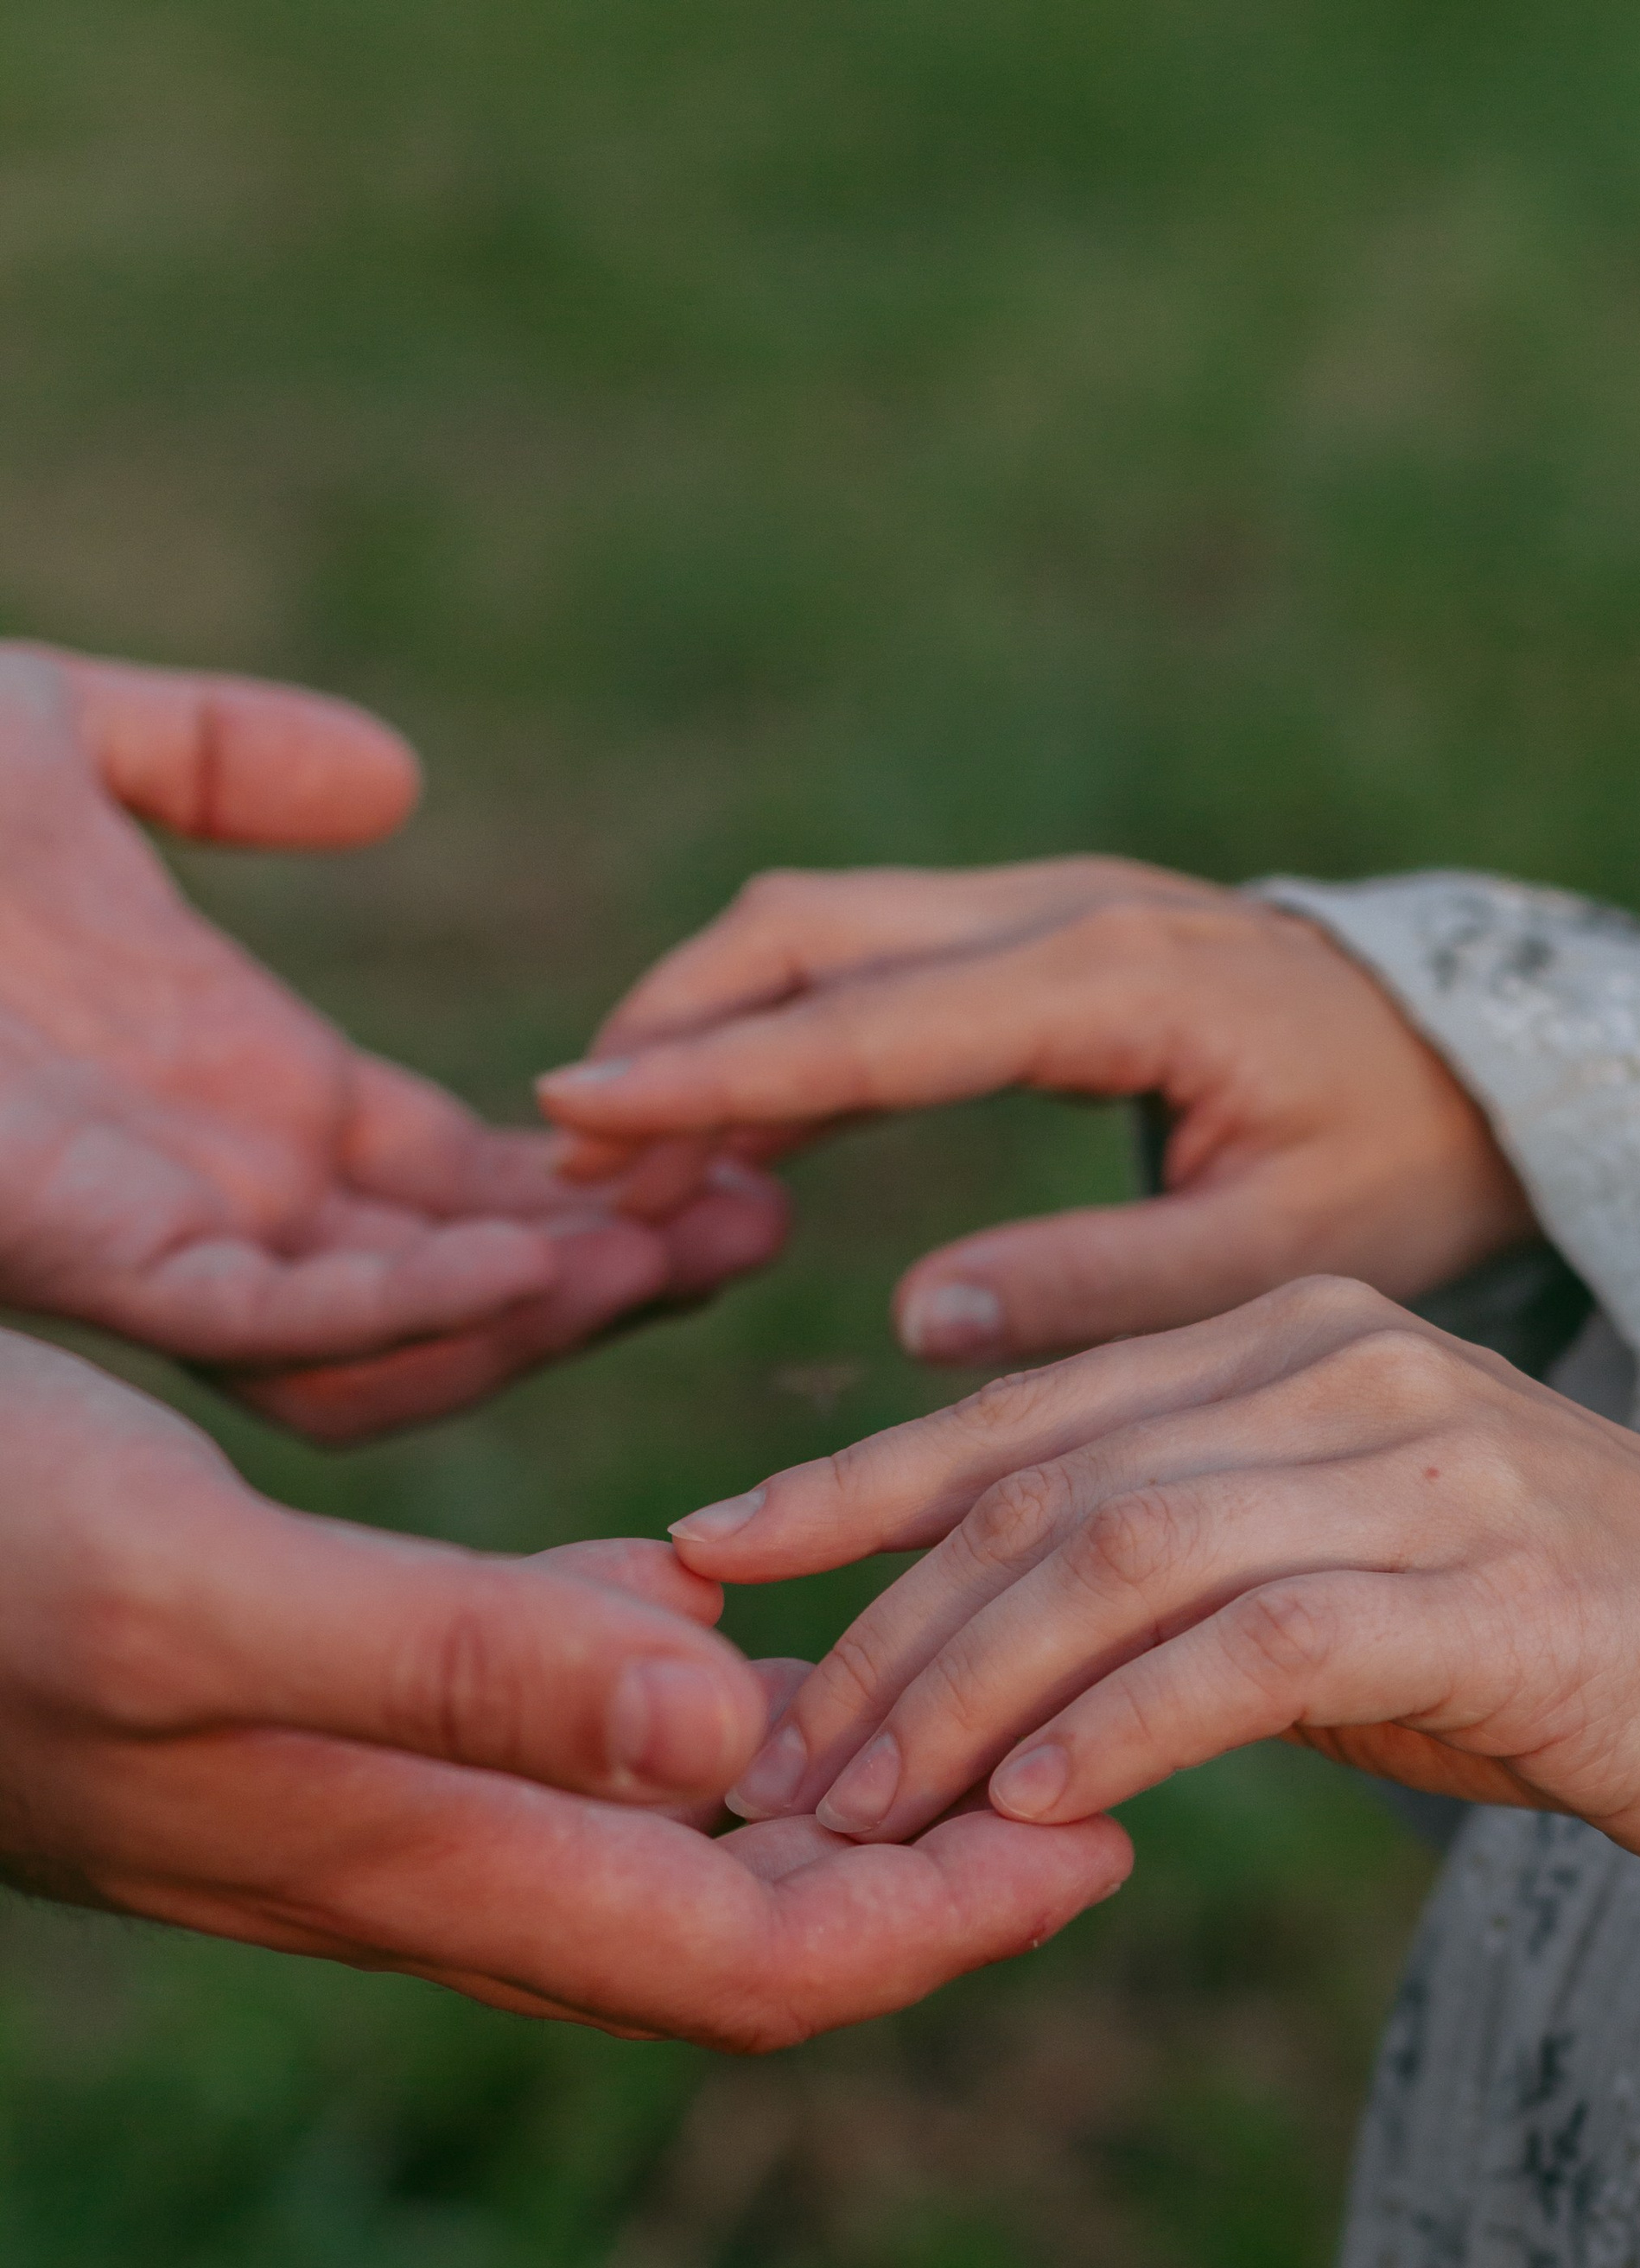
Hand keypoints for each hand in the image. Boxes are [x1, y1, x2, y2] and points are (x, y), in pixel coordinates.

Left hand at [0, 645, 788, 1440]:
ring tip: (687, 1237)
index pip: (458, 1183)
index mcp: (233, 1107)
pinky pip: (271, 1331)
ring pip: (390, 1347)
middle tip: (767, 1207)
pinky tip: (524, 1253)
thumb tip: (387, 778)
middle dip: (617, 1263)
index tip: (737, 1130)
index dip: (598, 1172)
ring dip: (542, 1307)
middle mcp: (216, 1206)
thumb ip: (223, 757)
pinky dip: (404, 1304)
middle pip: (459, 1293)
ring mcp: (155, 1244)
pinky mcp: (92, 1252)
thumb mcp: (70, 744)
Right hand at [0, 1332, 1126, 2043]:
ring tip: (953, 1683)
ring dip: (801, 1784)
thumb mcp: (202, 1589)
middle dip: (916, 1867)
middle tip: (1090, 1762)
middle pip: (726, 1915)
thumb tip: (723, 1744)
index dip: (939, 1925)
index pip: (744, 1959)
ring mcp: (361, 1787)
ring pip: (643, 1828)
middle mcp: (413, 1848)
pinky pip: (540, 1731)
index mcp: (417, 1849)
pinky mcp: (312, 1703)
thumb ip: (460, 1667)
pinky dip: (660, 1690)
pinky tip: (714, 1608)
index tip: (1108, 1843)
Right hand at [537, 859, 1533, 1363]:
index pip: (874, 1019)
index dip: (719, 1071)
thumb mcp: (1287, 1257)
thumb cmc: (1407, 1168)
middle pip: (810, 929)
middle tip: (563, 1155)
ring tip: (615, 1160)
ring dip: (711, 1025)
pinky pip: (873, 959)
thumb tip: (916, 1317)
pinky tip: (725, 1141)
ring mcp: (1052, 904)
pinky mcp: (1044, 934)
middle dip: (675, 1030)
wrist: (1496, 1065)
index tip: (577, 1113)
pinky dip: (781, 1032)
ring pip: (824, 929)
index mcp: (1122, 980)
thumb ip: (1107, 1287)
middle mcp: (1070, 909)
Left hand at [671, 1278, 1639, 1889]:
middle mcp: (1343, 1367)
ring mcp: (1419, 1465)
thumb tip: (990, 1682)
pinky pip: (1254, 1645)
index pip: (1026, 1406)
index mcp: (1291, 1335)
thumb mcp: (1335, 1582)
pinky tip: (1037, 1804)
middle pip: (1046, 1483)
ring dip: (972, 1690)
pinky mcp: (1483, 1586)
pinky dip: (1124, 1726)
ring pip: (1124, 1554)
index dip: (853, 1485)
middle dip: (885, 1623)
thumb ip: (1179, 1577)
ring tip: (873, 1806)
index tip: (712, 1557)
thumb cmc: (1546, 1649)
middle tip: (781, 1756)